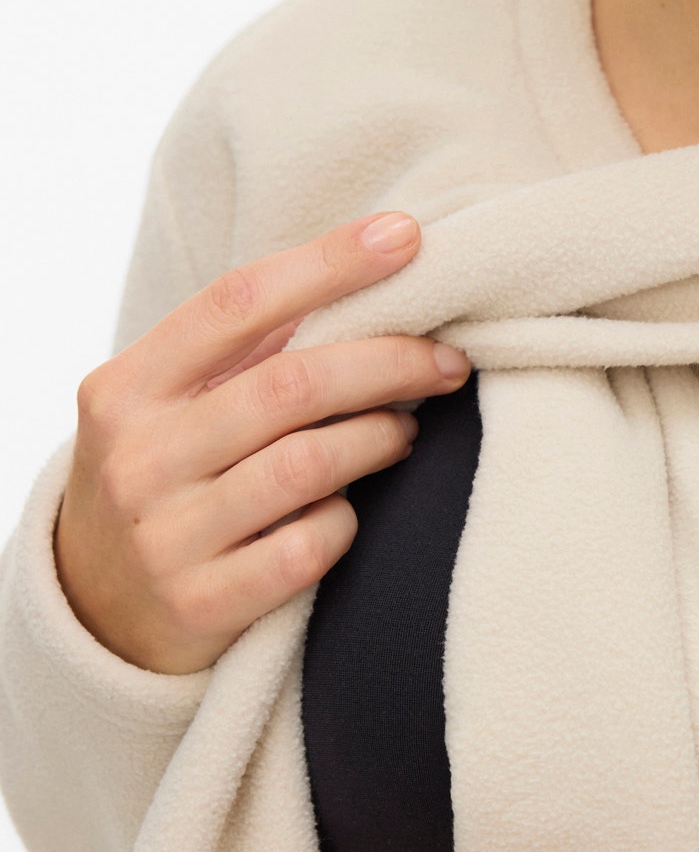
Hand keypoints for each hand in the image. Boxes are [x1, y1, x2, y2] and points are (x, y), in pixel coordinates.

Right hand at [54, 213, 469, 673]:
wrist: (98, 614)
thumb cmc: (163, 483)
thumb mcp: (167, 410)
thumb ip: (241, 355)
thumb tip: (364, 278)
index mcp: (127, 388)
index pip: (238, 301)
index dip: (331, 263)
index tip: (406, 237)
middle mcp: (139, 457)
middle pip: (292, 384)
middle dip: (389, 361)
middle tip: (447, 360)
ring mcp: (167, 536)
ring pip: (309, 464)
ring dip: (379, 437)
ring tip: (405, 430)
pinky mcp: (202, 603)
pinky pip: (309, 546)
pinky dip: (345, 521)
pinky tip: (351, 511)